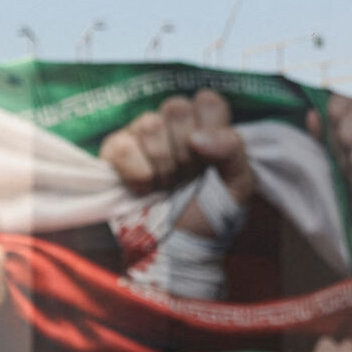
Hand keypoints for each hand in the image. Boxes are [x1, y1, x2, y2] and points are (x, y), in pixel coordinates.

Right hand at [99, 89, 254, 237]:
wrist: (176, 250)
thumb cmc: (208, 215)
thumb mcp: (238, 186)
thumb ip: (232, 151)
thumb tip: (198, 136)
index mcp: (205, 125)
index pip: (207, 101)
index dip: (210, 131)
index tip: (210, 161)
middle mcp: (171, 123)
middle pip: (176, 108)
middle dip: (186, 152)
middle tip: (187, 177)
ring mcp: (140, 134)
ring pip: (149, 124)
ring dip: (163, 165)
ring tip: (167, 185)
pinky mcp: (114, 150)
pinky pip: (123, 146)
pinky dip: (139, 174)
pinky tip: (144, 189)